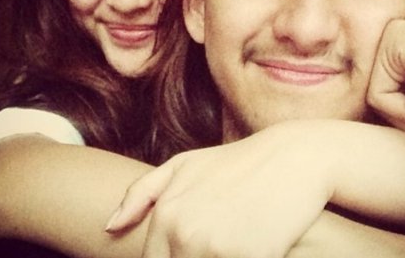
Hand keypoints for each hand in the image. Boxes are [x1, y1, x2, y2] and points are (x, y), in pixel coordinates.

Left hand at [105, 123, 334, 257]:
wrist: (295, 157)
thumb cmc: (239, 163)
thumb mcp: (185, 166)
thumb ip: (142, 194)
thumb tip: (109, 227)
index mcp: (166, 216)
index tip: (198, 252)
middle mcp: (184, 233)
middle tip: (220, 245)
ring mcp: (215, 247)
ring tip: (235, 243)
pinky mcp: (251, 256)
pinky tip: (256, 248)